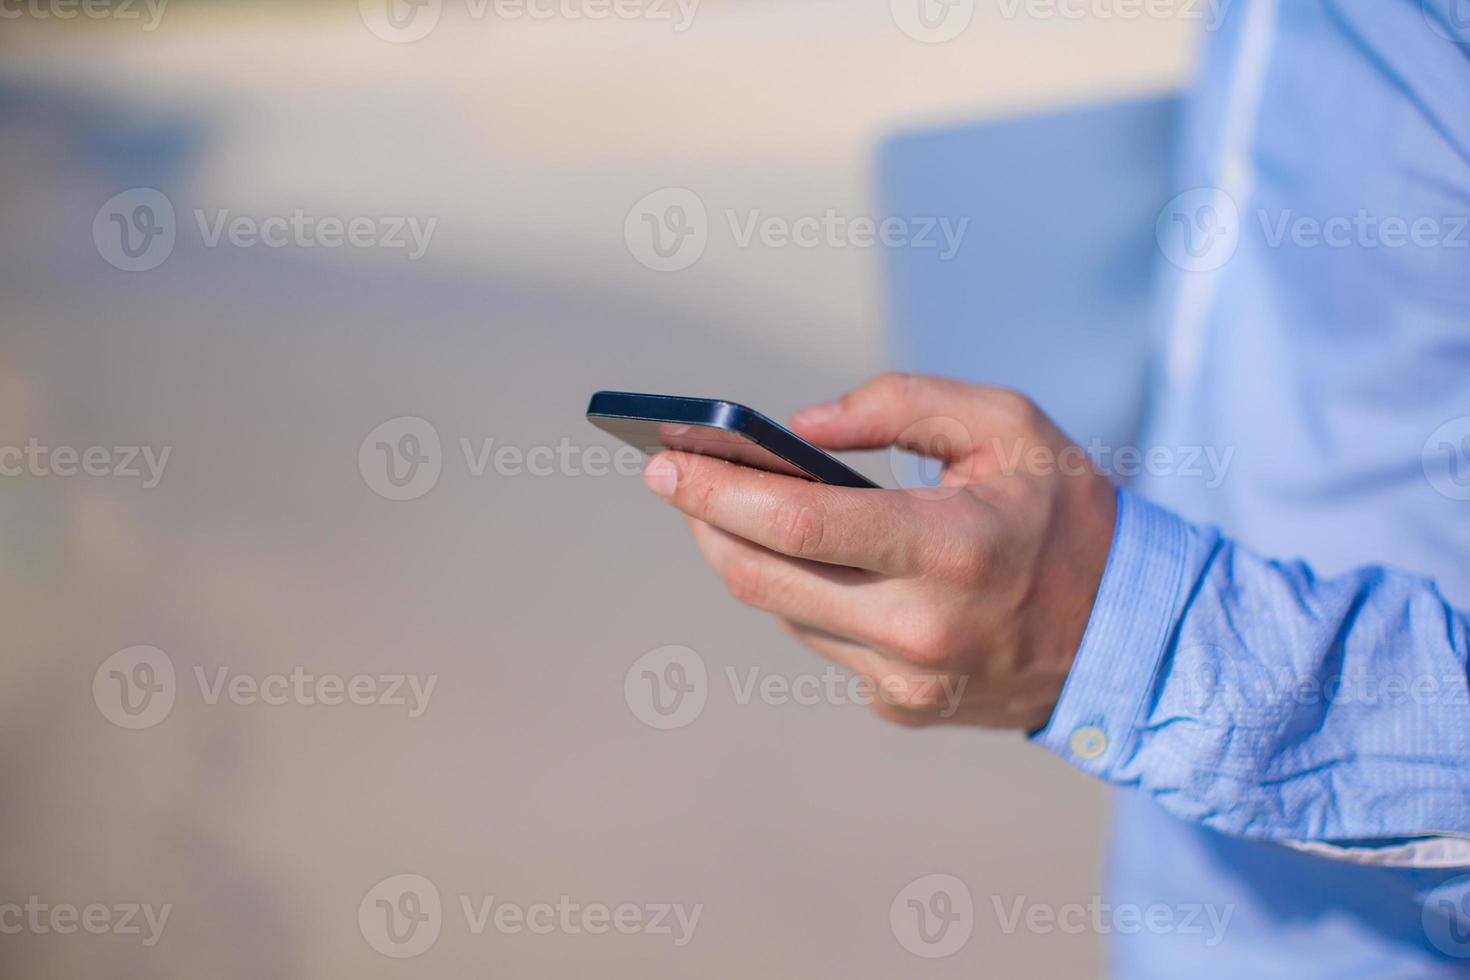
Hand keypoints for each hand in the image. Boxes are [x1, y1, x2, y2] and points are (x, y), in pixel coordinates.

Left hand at [641, 372, 1116, 730]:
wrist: (1127, 634)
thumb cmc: (1063, 513)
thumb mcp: (1006, 424)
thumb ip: (900, 404)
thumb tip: (800, 428)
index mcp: (951, 548)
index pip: (801, 524)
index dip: (719, 491)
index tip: (663, 463)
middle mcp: (922, 628)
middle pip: (764, 577)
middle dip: (705, 521)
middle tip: (672, 478)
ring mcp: (908, 680)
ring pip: (784, 608)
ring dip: (747, 554)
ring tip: (730, 504)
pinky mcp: (901, 706)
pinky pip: (821, 639)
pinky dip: (804, 592)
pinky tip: (812, 559)